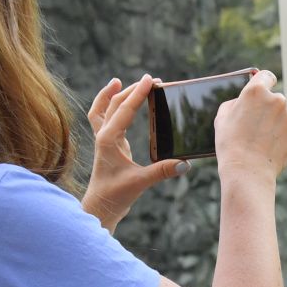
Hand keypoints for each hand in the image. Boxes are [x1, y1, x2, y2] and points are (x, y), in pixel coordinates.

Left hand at [81, 75, 187, 232]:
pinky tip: (117, 103)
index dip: (138, 94)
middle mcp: (103, 136)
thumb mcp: (141, 182)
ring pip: (102, 109)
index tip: (150, 80)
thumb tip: (185, 164)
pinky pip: (102, 118)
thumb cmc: (116, 195)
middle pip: (114, 104)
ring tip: (118, 81)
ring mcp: (103, 139)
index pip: (124, 110)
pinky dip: (107, 107)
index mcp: (109, 140)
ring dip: (111, 94)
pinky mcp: (107, 145)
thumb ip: (162, 171)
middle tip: (150, 80)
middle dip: (131, 90)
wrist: (101, 206)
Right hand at [214, 69, 286, 177]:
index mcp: (257, 91)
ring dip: (276, 126)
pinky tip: (270, 150)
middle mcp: (278, 100)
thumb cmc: (230, 143)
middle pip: (275, 100)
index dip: (264, 82)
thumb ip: (237, 102)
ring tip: (262, 142)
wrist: (247, 171)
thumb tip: (245, 101)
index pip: (266, 76)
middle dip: (268, 110)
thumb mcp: (223, 116)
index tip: (265, 87)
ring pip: (284, 118)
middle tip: (256, 127)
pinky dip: (283, 140)